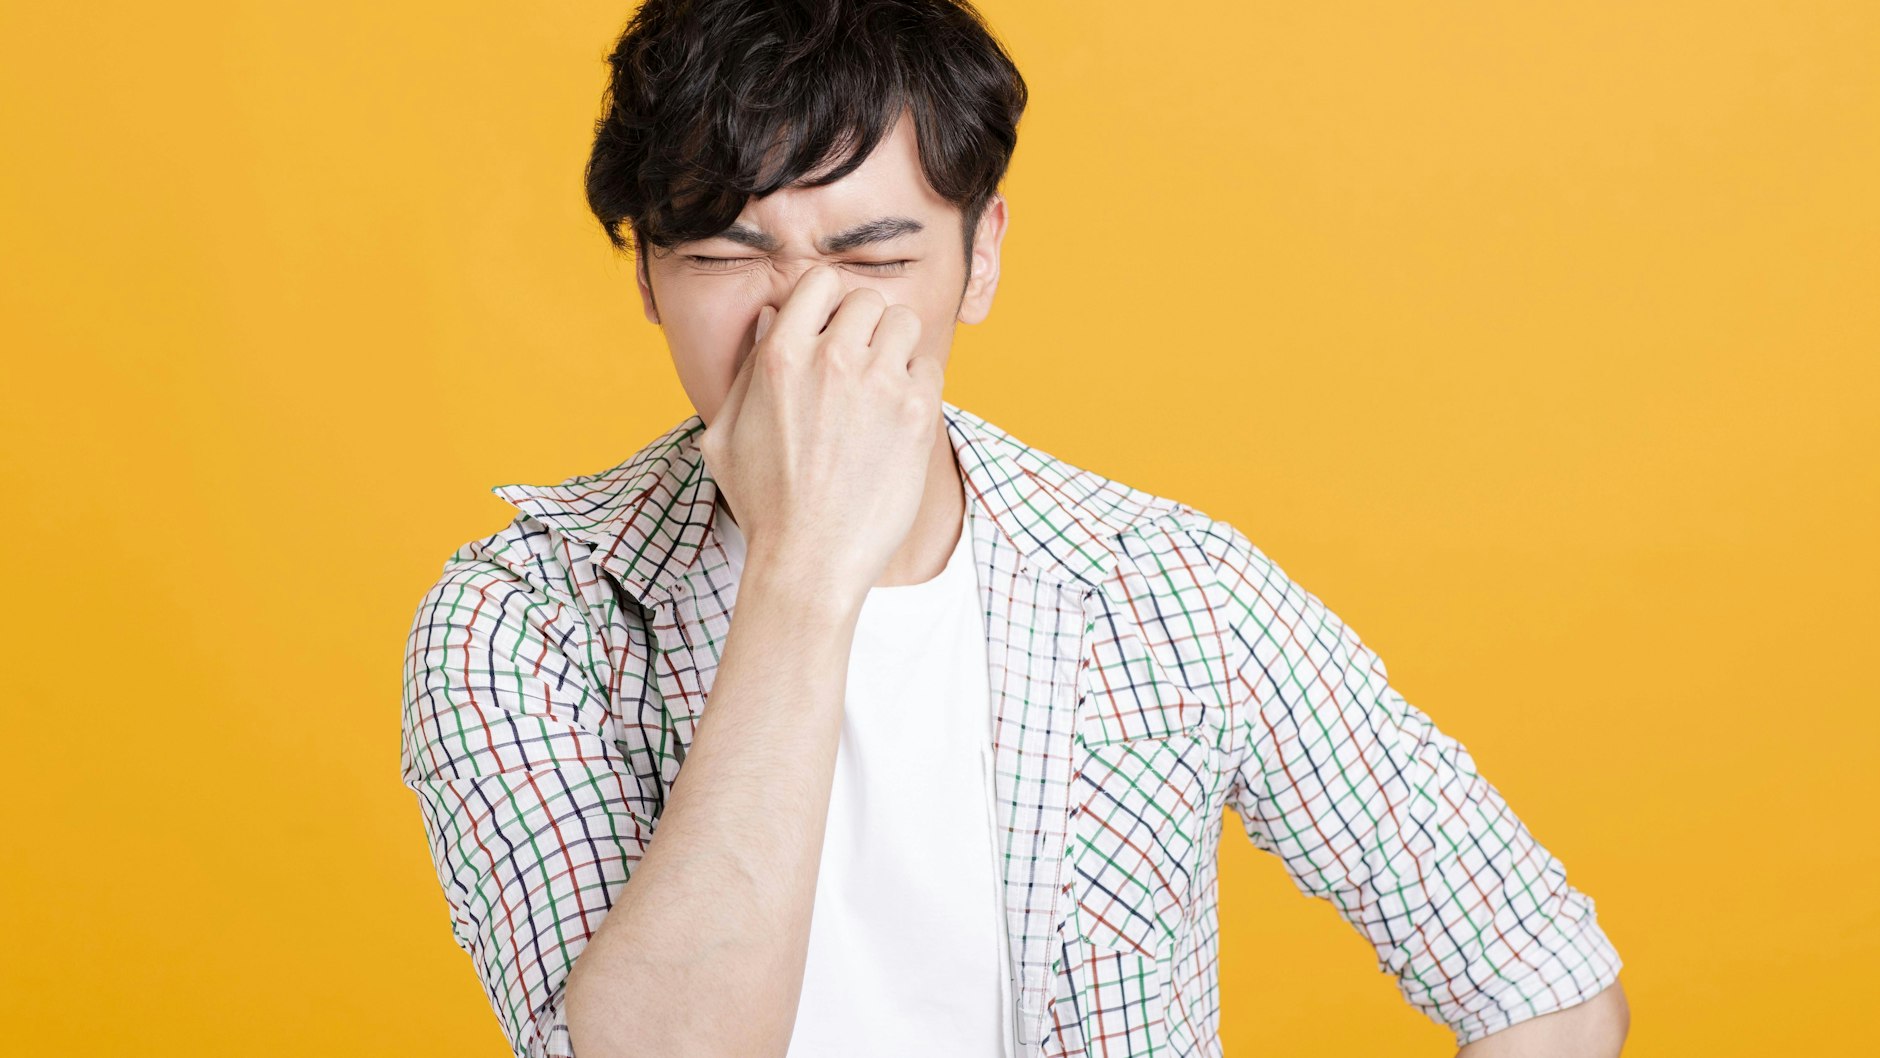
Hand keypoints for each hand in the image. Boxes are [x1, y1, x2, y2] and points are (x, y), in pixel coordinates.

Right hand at [699, 264, 943, 600]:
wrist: (809, 562)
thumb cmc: (762, 504)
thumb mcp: (725, 434)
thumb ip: (750, 368)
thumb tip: (774, 316)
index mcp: (780, 357)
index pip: (819, 282)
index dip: (828, 303)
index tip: (831, 330)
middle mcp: (831, 360)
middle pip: (867, 299)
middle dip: (865, 326)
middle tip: (861, 364)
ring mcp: (878, 384)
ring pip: (904, 323)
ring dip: (896, 347)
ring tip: (883, 387)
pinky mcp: (917, 413)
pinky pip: (930, 366)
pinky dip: (919, 384)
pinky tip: (899, 417)